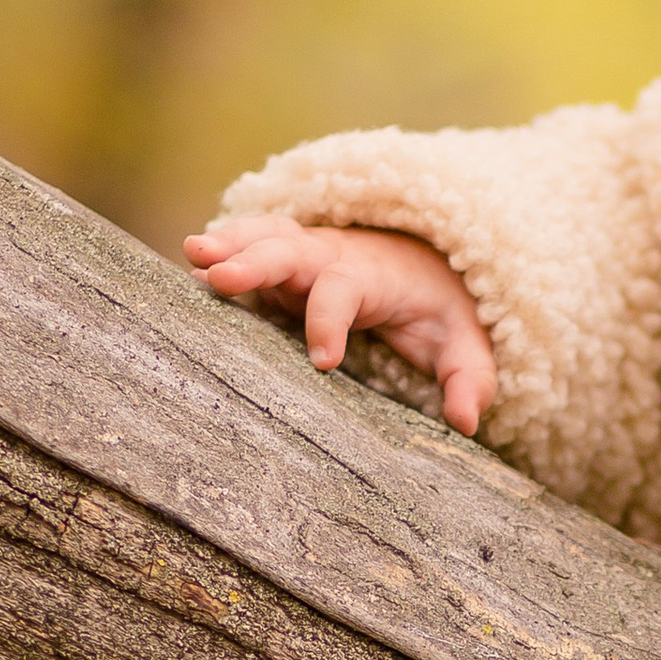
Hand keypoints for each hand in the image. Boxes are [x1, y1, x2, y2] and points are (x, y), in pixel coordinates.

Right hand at [183, 218, 497, 436]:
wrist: (427, 264)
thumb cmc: (440, 310)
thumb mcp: (465, 343)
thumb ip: (470, 378)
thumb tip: (468, 422)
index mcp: (374, 277)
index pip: (345, 292)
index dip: (330, 321)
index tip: (323, 360)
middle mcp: (333, 257)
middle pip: (291, 252)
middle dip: (257, 263)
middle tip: (220, 277)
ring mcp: (303, 255)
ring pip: (264, 237)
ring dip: (230, 242)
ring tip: (192, 250)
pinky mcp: (282, 263)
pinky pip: (249, 246)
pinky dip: (222, 249)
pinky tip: (190, 264)